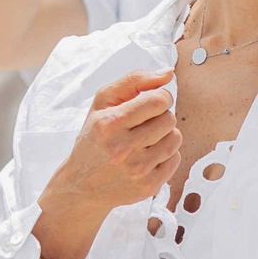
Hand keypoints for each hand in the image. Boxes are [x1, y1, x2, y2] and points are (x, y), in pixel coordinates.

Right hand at [34, 69, 179, 258]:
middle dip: (160, 117)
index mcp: (110, 123)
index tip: (151, 103)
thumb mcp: (103, 103)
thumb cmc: (94, 139)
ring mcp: (137, 169)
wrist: (81, 185)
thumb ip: (134, 81)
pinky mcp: (148, 186)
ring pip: (175, 138)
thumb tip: (169, 73)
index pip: (158, 100)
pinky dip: (165, 155)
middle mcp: (123, 148)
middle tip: (144, 124)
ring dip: (164, 136)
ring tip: (145, 140)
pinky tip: (147, 157)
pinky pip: (176, 159)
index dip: (160, 97)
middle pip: (169, 119)